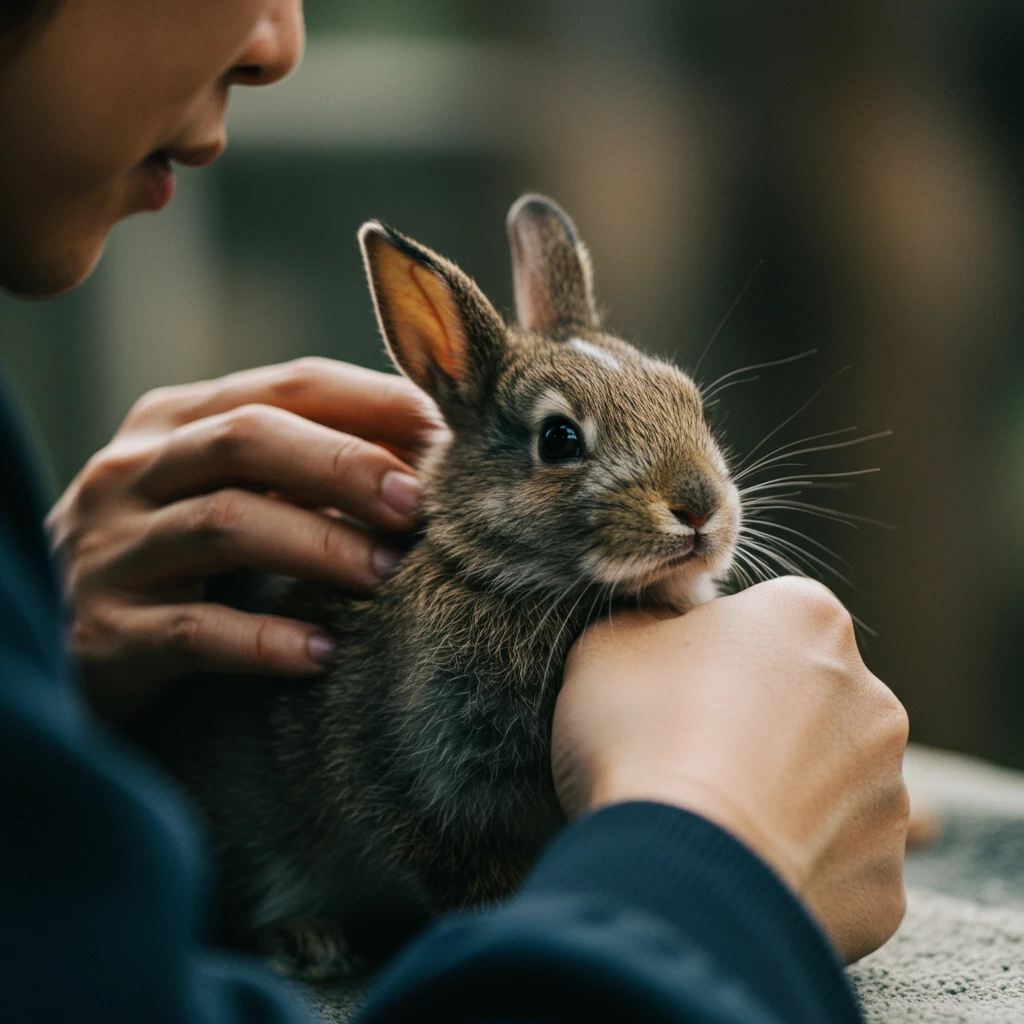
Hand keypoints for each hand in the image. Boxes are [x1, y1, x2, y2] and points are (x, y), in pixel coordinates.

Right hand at [47, 357, 440, 721]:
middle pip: (248, 438)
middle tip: (418, 507)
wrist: (78, 642)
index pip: (289, 385)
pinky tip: (323, 653)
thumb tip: (433, 447)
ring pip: (224, 523)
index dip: (372, 403)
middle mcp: (134, 469)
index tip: (446, 433)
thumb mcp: (238, 490)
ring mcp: (111, 549)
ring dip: (318, 546)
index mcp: (179, 420)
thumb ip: (311, 465)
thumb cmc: (187, 557)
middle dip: (345, 466)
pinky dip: (265, 642)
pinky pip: (192, 631)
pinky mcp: (105, 632)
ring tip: (386, 576)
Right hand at [553, 577, 909, 962]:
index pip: (764, 621)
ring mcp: (889, 792)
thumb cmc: (642, 736)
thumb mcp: (609, 646)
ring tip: (715, 818)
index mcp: (808, 618)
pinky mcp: (883, 878)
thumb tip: (662, 639)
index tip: (674, 689)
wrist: (674, 869)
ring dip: (785, 795)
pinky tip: (743, 868)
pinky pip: (839, 864)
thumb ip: (650, 625)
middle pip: (808, 699)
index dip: (712, 654)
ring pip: (830, 784)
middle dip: (762, 722)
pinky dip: (798, 867)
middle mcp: (872, 697)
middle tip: (691, 755)